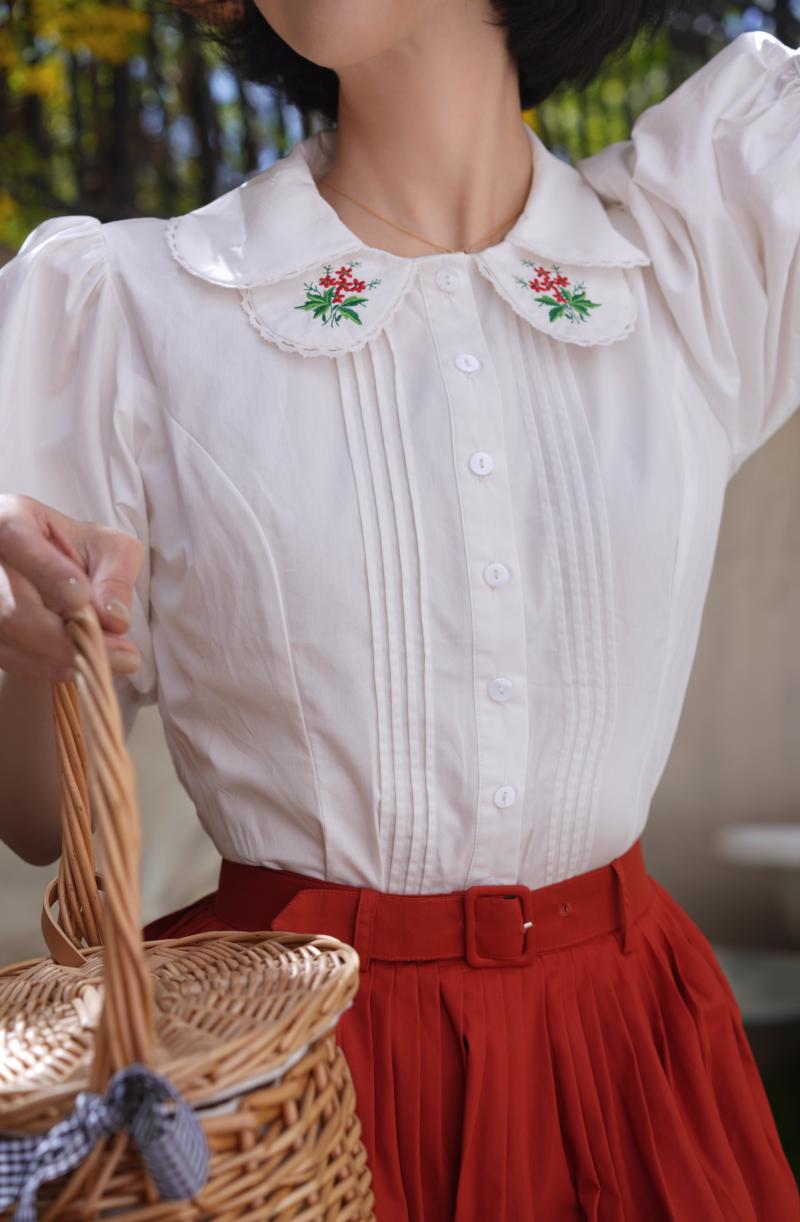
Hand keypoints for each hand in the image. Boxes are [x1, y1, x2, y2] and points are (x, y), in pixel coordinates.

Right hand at [0, 493, 144, 681]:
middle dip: (60, 637)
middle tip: (113, 652)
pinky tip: (76, 668)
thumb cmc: (79, 552)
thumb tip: (115, 620)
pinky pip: (6, 657)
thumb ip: (115, 577)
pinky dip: (43, 668)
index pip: (15, 538)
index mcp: (10, 520)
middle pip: (7, 605)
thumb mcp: (110, 549)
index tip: (81, 598)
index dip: (46, 570)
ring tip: (104, 663)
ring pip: (4, 636)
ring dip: (56, 658)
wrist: (54, 569)